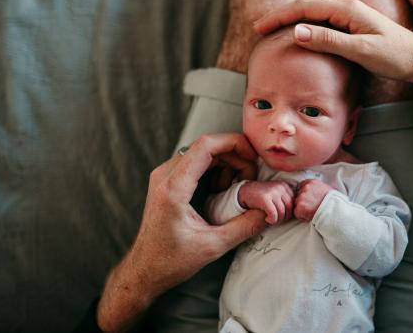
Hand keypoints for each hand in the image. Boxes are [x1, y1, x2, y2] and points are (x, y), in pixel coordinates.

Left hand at [97, 134, 266, 332]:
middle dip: (235, 156)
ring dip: (226, 163)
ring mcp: (163, 176)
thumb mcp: (214, 246)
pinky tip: (221, 190)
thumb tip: (268, 211)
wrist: (144, 270)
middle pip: (207, 146)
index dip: (234, 143)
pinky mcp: (166, 180)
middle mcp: (165, 176)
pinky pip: (195, 162)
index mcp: (174, 188)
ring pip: (202, 152)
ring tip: (236, 187)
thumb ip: (245, 226)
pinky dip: (214, 169)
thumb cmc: (171, 261)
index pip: (205, 146)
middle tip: (250, 178)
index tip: (252, 156)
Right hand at [238, 180, 294, 224]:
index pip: (295, 203)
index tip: (282, 215)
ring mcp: (272, 192)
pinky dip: (272, 220)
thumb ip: (286, 200)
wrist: (244, 192)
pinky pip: (274, 215)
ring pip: (282, 213)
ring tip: (271, 219)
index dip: (289, 212)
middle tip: (276, 219)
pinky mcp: (265, 198)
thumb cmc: (262, 197)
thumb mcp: (276, 195)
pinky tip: (267, 219)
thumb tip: (296, 213)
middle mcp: (280, 187)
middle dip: (284, 217)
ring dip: (277, 220)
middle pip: (290, 208)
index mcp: (285, 186)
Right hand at [254, 0, 412, 82]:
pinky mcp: (355, 26)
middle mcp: (348, 7)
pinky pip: (324, 22)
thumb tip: (296, 31)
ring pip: (315, 13)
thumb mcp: (361, 51)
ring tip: (273, 31)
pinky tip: (301, 36)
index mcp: (348, 9)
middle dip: (281, 15)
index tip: (259, 28)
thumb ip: (329, 40)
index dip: (280, 16)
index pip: (305, 7)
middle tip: (259, 29)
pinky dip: (307, 26)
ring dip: (293, 20)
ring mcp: (352, 16)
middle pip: (307, 5)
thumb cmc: (396, 57)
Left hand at [294, 179, 333, 220]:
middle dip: (303, 200)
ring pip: (297, 204)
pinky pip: (297, 212)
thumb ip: (317, 188)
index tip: (309, 198)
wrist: (334, 211)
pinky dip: (301, 216)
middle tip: (312, 206)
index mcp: (312, 182)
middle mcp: (305, 188)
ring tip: (312, 211)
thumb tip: (314, 190)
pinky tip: (309, 215)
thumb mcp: (326, 189)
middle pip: (298, 194)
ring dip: (302, 208)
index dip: (305, 193)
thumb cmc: (333, 202)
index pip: (302, 185)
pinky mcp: (299, 207)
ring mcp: (301, 197)